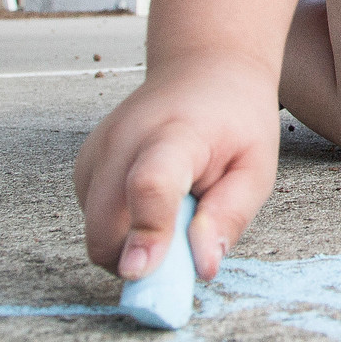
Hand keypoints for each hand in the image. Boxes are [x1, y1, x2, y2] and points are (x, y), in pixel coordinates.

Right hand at [73, 58, 281, 282]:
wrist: (203, 69)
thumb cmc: (235, 121)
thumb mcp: (256, 166)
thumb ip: (230, 215)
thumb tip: (202, 268)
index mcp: (176, 135)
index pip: (150, 185)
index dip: (145, 232)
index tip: (141, 272)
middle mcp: (124, 139)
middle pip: (105, 220)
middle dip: (136, 258)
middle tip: (183, 252)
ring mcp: (97, 150)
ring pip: (94, 229)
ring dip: (129, 244)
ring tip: (174, 213)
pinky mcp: (85, 163)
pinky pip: (92, 218)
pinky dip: (119, 228)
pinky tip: (151, 205)